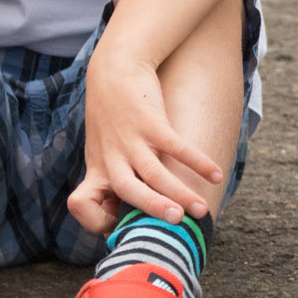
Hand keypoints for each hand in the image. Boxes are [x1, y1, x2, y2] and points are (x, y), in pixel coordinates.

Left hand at [66, 47, 223, 232]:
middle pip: (127, 190)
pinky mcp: (150, 121)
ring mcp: (130, 138)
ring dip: (179, 193)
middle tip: (175, 224)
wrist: (114, 69)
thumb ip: (112, 180)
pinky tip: (216, 175)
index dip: (96, 220)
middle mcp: (111, 157)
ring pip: (154, 173)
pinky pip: (176, 146)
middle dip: (151, 209)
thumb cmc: (112, 117)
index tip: (119, 228)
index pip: (81, 204)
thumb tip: (130, 217)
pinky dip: (197, 161)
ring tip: (200, 210)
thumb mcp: (102, 149)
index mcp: (96, 168)